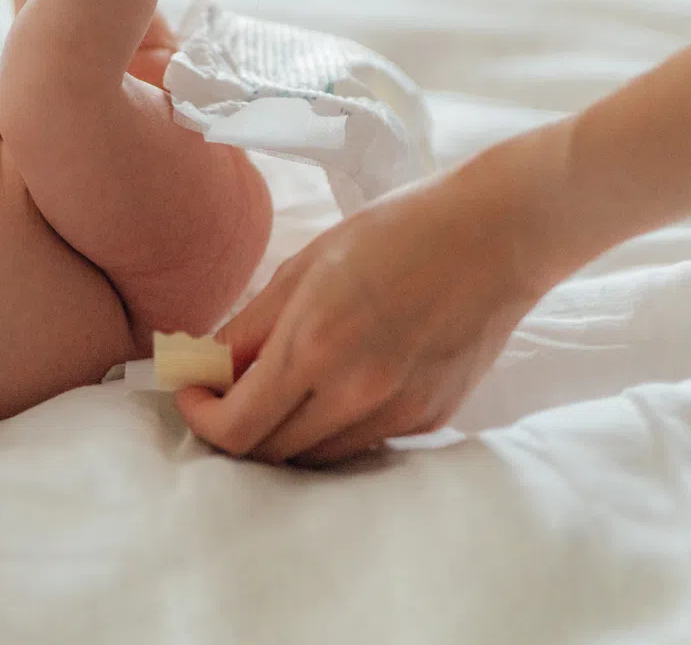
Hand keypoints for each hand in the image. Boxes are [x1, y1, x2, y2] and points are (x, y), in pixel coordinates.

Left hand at [178, 131, 571, 465]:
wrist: (497, 234)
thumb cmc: (395, 232)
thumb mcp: (304, 266)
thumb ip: (250, 327)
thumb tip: (208, 369)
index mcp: (313, 347)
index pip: (235, 428)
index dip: (201, 418)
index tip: (193, 394)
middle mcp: (354, 393)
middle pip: (269, 453)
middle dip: (235, 428)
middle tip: (226, 393)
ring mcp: (397, 414)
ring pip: (315, 457)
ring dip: (283, 434)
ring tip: (278, 388)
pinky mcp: (429, 419)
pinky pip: (361, 444)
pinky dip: (332, 427)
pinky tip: (333, 387)